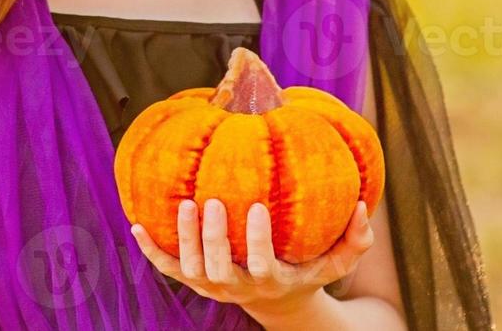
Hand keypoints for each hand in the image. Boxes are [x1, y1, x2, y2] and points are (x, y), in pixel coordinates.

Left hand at [130, 198, 373, 317]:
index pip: (260, 263)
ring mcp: (211, 284)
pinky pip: (167, 268)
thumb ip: (355, 240)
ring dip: (184, 238)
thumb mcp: (335, 261)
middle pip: (218, 268)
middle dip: (213, 237)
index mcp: (270, 278)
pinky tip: (136, 224)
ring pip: (191, 268)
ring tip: (185, 204)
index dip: (257, 240)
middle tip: (213, 201)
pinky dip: (150, 250)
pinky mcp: (193, 279)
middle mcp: (236, 286)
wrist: (275, 300)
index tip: (258, 207)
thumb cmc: (307, 270)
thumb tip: (365, 206)